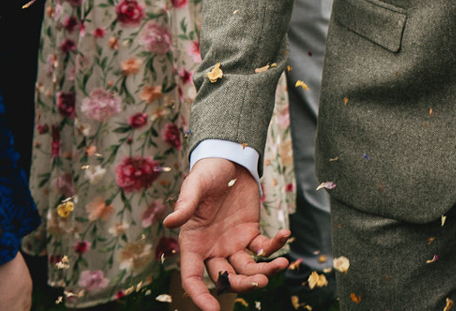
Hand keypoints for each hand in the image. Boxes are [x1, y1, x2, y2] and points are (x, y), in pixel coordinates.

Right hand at [164, 158, 290, 310]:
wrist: (229, 160)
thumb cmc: (207, 173)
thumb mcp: (194, 185)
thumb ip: (185, 204)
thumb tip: (170, 221)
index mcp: (193, 243)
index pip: (192, 277)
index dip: (200, 296)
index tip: (213, 310)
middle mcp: (212, 249)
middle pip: (224, 277)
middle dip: (242, 284)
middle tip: (261, 281)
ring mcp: (232, 243)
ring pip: (247, 268)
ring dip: (263, 270)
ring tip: (282, 264)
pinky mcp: (250, 233)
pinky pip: (262, 247)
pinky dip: (274, 245)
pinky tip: (285, 234)